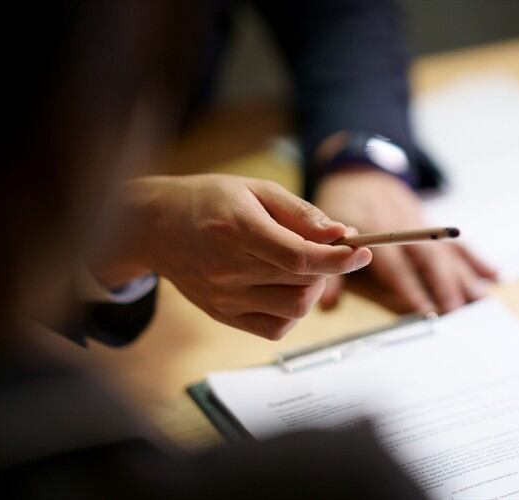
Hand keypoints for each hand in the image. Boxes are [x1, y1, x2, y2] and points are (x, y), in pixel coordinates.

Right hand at [91, 174, 371, 339]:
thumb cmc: (209, 200)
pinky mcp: (224, 315)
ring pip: (294, 309)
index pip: (299, 257)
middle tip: (325, 247)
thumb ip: (301, 213)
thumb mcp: (256, 190)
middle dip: (328, 265)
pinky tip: (285, 287)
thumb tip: (341, 233)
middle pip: (301, 282)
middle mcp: (229, 269)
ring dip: (312, 289)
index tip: (362, 252)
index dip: (338, 259)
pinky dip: (292, 311)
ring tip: (301, 266)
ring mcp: (225, 298)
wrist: (156, 226)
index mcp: (238, 230)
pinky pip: (275, 328)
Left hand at [313, 168, 496, 313]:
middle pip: (427, 258)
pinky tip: (494, 275)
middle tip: (455, 311)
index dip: (409, 287)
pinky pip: (455, 244)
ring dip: (464, 277)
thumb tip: (326, 306)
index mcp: (374, 228)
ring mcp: (420, 224)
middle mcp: (402, 225)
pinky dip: (476, 259)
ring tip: (480, 301)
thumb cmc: (340, 210)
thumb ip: (329, 272)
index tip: (422, 310)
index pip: (394, 264)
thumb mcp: (324, 236)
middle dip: (442, 285)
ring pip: (446, 252)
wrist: (358, 171)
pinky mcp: (431, 224)